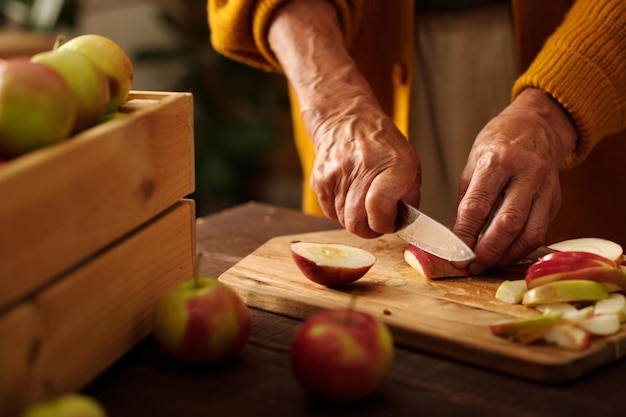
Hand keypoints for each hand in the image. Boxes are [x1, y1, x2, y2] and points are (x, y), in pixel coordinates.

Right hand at [268, 0, 419, 237]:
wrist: (343, 112)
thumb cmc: (382, 140)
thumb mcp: (407, 161)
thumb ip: (407, 194)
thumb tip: (403, 226)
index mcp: (389, 165)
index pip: (379, 214)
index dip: (384, 223)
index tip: (388, 218)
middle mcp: (359, 169)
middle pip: (359, 225)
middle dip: (370, 223)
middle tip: (377, 209)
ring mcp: (333, 175)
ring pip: (342, 219)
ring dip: (355, 213)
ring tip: (363, 192)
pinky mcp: (316, 179)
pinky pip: (328, 209)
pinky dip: (339, 205)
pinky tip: (347, 188)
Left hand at [451, 88, 577, 272]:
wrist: (539, 125)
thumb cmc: (499, 143)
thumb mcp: (473, 163)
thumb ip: (465, 201)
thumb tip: (454, 237)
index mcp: (498, 161)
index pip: (478, 206)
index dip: (464, 234)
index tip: (452, 253)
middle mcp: (526, 174)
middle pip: (507, 223)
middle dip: (487, 251)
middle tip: (470, 266)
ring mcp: (545, 188)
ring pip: (529, 233)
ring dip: (506, 255)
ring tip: (486, 265)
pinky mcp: (556, 200)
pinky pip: (540, 232)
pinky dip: (520, 249)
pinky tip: (504, 254)